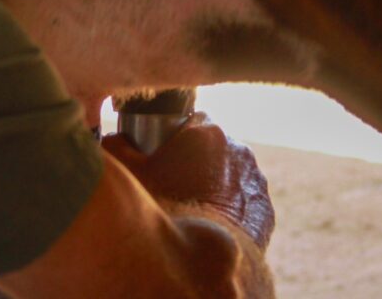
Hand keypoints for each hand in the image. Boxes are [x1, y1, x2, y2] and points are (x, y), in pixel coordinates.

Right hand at [102, 114, 273, 248]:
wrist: (198, 262)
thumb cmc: (161, 211)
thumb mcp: (127, 172)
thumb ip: (118, 145)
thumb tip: (117, 138)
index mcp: (206, 132)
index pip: (191, 120)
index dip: (175, 137)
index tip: (162, 154)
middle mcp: (237, 150)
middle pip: (213, 147)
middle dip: (196, 160)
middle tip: (173, 184)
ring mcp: (255, 181)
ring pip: (230, 174)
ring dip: (215, 183)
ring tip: (192, 207)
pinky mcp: (264, 210)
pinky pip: (244, 202)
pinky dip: (230, 210)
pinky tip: (211, 224)